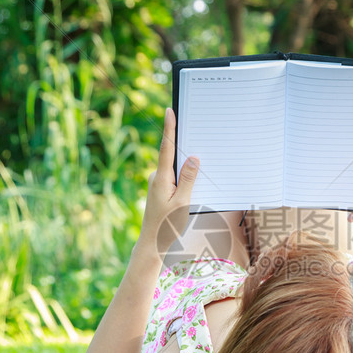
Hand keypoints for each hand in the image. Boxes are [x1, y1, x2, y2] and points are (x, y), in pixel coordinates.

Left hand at [138, 108, 199, 255]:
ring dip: (187, 168)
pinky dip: (184, 177)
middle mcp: (157, 177)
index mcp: (161, 178)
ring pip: (175, 168)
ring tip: (197, 176)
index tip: (169, 110)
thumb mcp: (182, 202)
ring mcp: (158, 182)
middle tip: (200, 141)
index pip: (167, 148)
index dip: (169, 128)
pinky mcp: (160, 189)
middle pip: (174, 156)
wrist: (152, 242)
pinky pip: (174, 177)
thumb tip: (193, 158)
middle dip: (187, 149)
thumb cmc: (167, 225)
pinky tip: (193, 186)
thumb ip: (189, 179)